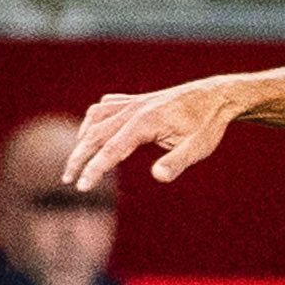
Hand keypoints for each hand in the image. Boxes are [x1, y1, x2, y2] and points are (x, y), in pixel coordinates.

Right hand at [66, 77, 242, 190]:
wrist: (217, 96)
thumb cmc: (208, 124)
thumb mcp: (199, 147)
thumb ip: (177, 162)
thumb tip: (158, 177)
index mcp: (145, 122)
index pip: (111, 150)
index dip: (94, 169)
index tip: (81, 187)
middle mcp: (133, 110)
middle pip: (95, 134)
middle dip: (78, 158)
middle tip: (67, 180)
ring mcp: (133, 102)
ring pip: (95, 118)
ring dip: (82, 138)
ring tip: (77, 160)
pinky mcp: (136, 100)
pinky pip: (105, 107)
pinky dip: (93, 119)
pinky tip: (92, 131)